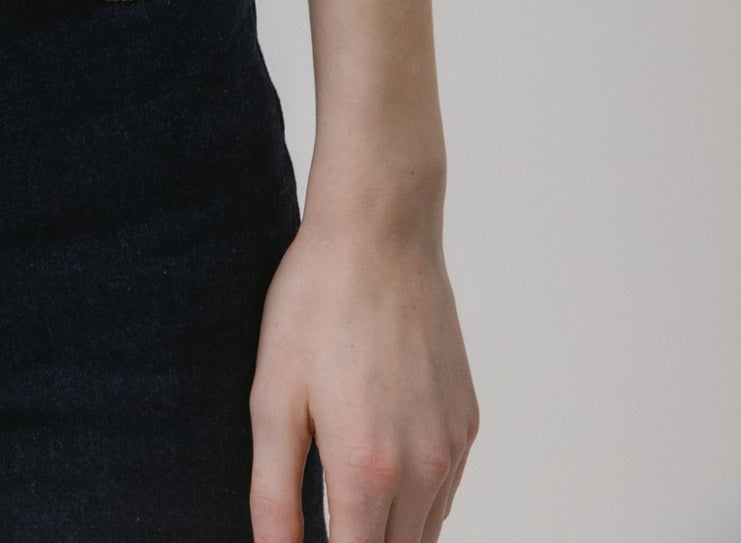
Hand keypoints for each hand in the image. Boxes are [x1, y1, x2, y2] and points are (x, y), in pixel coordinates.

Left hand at [248, 207, 478, 541]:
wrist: (381, 229)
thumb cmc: (316, 304)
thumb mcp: (273, 399)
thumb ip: (274, 495)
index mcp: (367, 471)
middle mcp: (423, 469)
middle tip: (321, 522)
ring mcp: (453, 446)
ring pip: (426, 534)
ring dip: (386, 536)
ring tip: (343, 509)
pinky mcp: (468, 422)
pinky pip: (444, 493)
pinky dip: (414, 504)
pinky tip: (378, 473)